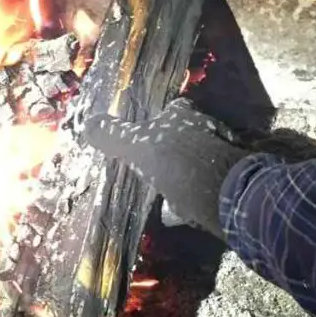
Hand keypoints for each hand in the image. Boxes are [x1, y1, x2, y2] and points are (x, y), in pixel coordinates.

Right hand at [80, 98, 248, 237]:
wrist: (221, 192)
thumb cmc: (176, 161)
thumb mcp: (136, 146)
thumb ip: (112, 135)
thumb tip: (86, 124)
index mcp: (183, 116)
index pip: (173, 109)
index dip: (162, 118)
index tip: (149, 131)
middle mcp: (207, 129)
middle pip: (188, 134)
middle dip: (175, 146)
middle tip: (158, 164)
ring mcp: (221, 155)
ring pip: (200, 159)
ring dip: (187, 171)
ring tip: (169, 190)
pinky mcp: (228, 181)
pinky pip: (208, 183)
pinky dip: (197, 192)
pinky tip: (184, 206)